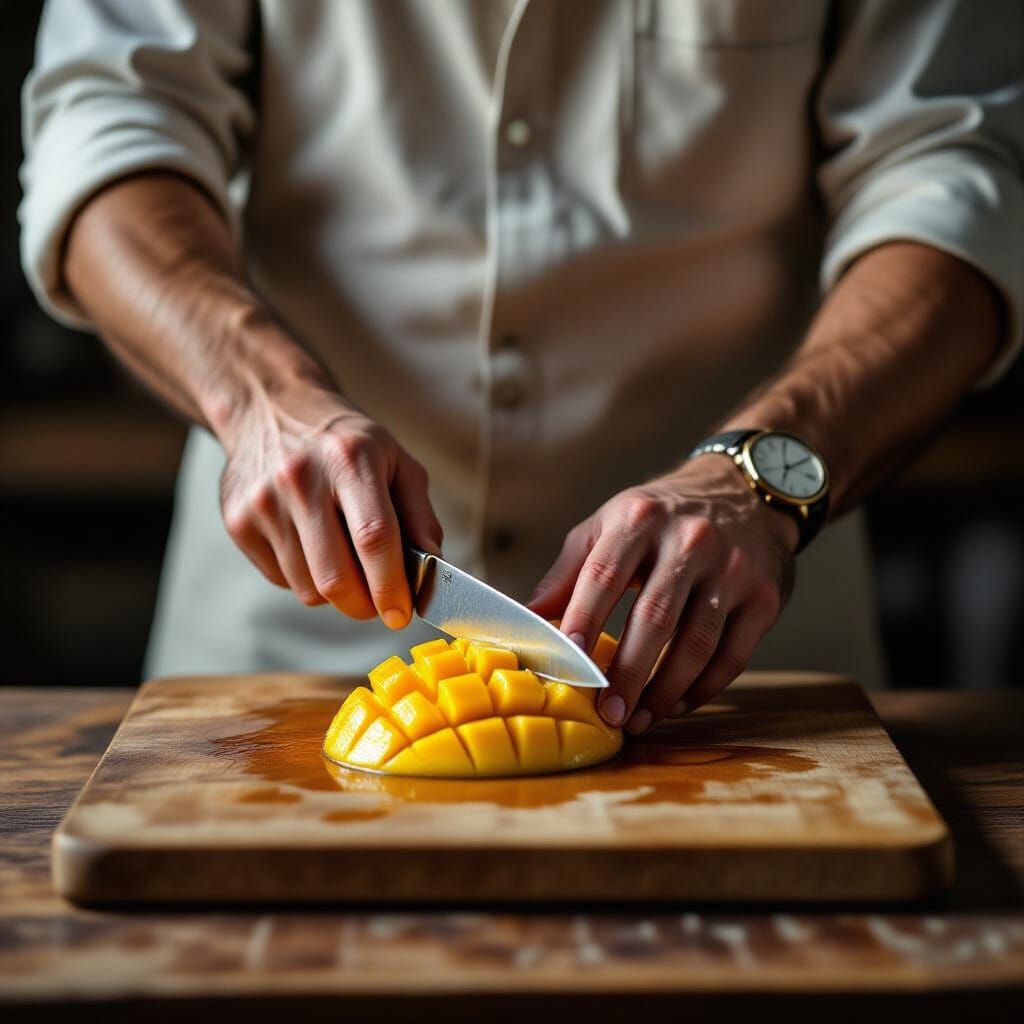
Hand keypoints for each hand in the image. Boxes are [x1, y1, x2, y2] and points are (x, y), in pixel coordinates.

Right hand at [218, 383, 441, 625]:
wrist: (271, 409)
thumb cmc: (345, 442)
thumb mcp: (396, 460)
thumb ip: (420, 515)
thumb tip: (432, 566)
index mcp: (349, 459)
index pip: (374, 538)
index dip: (391, 586)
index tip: (401, 613)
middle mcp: (300, 478)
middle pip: (336, 576)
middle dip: (365, 605)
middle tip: (379, 604)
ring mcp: (263, 502)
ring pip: (308, 588)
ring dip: (336, 593)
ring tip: (346, 562)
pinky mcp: (238, 521)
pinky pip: (282, 580)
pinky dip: (306, 579)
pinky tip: (312, 546)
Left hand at [528, 455, 796, 731]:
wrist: (743, 492)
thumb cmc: (660, 518)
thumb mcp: (607, 526)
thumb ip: (567, 573)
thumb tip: (527, 620)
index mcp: (639, 519)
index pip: (603, 577)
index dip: (584, 623)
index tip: (569, 665)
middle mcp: (690, 539)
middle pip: (654, 618)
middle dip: (628, 673)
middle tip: (608, 713)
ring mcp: (732, 569)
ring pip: (697, 643)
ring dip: (665, 690)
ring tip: (640, 719)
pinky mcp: (764, 597)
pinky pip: (732, 655)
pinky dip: (703, 688)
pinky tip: (677, 704)